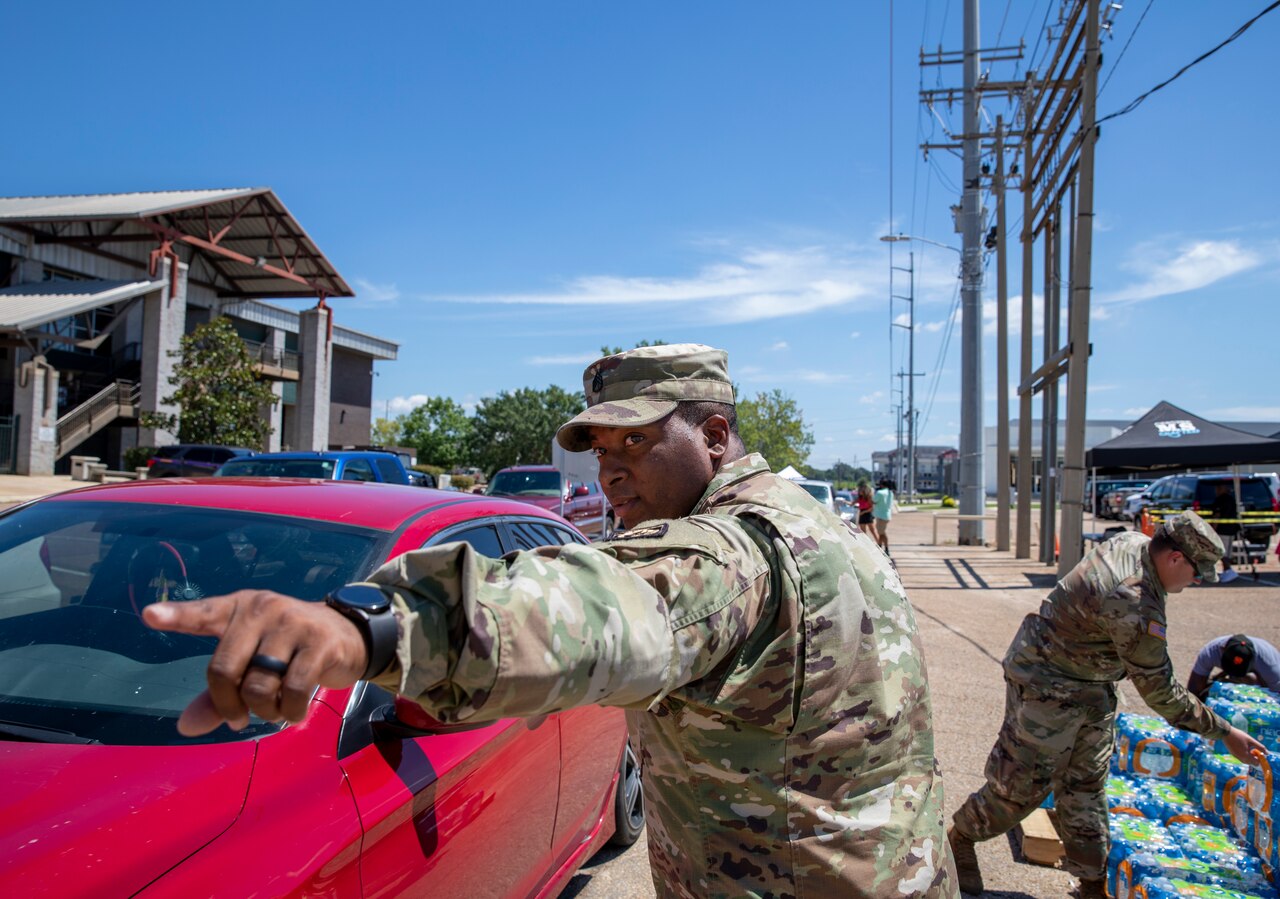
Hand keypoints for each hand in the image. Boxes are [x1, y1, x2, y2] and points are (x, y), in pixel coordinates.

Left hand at [143, 590, 367, 736]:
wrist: (348, 635)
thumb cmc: (288, 650)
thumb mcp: (253, 662)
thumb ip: (218, 694)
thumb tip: (186, 727)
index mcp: (239, 609)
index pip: (203, 613)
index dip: (176, 616)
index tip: (148, 615)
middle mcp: (263, 609)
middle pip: (224, 669)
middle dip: (229, 705)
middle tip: (240, 718)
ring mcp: (293, 623)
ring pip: (258, 686)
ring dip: (263, 712)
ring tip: (274, 711)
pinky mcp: (319, 643)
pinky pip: (292, 692)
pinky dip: (290, 713)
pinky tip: (294, 712)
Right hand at [1222, 726, 1266, 764]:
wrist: (1225, 733)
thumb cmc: (1239, 736)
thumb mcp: (1251, 740)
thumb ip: (1259, 747)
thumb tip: (1267, 753)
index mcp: (1245, 756)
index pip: (1256, 763)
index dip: (1259, 758)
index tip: (1258, 752)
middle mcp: (1240, 758)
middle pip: (1250, 763)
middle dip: (1254, 758)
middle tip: (1254, 750)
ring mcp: (1236, 756)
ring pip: (1245, 760)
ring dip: (1249, 757)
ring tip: (1249, 748)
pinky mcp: (1232, 754)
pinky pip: (1240, 757)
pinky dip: (1244, 755)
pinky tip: (1243, 748)